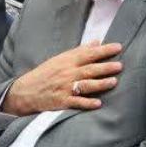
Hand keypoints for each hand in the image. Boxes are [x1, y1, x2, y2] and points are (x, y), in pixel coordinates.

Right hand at [0, 40, 123, 115]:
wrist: (25, 91)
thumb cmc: (44, 74)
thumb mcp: (59, 59)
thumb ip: (79, 51)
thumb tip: (96, 42)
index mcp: (67, 61)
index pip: (89, 54)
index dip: (104, 51)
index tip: (118, 47)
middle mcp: (67, 74)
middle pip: (89, 69)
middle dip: (105, 67)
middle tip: (120, 65)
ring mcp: (65, 88)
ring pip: (85, 85)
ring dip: (100, 83)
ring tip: (114, 82)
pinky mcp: (62, 102)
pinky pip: (76, 102)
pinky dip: (87, 103)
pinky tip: (98, 103)